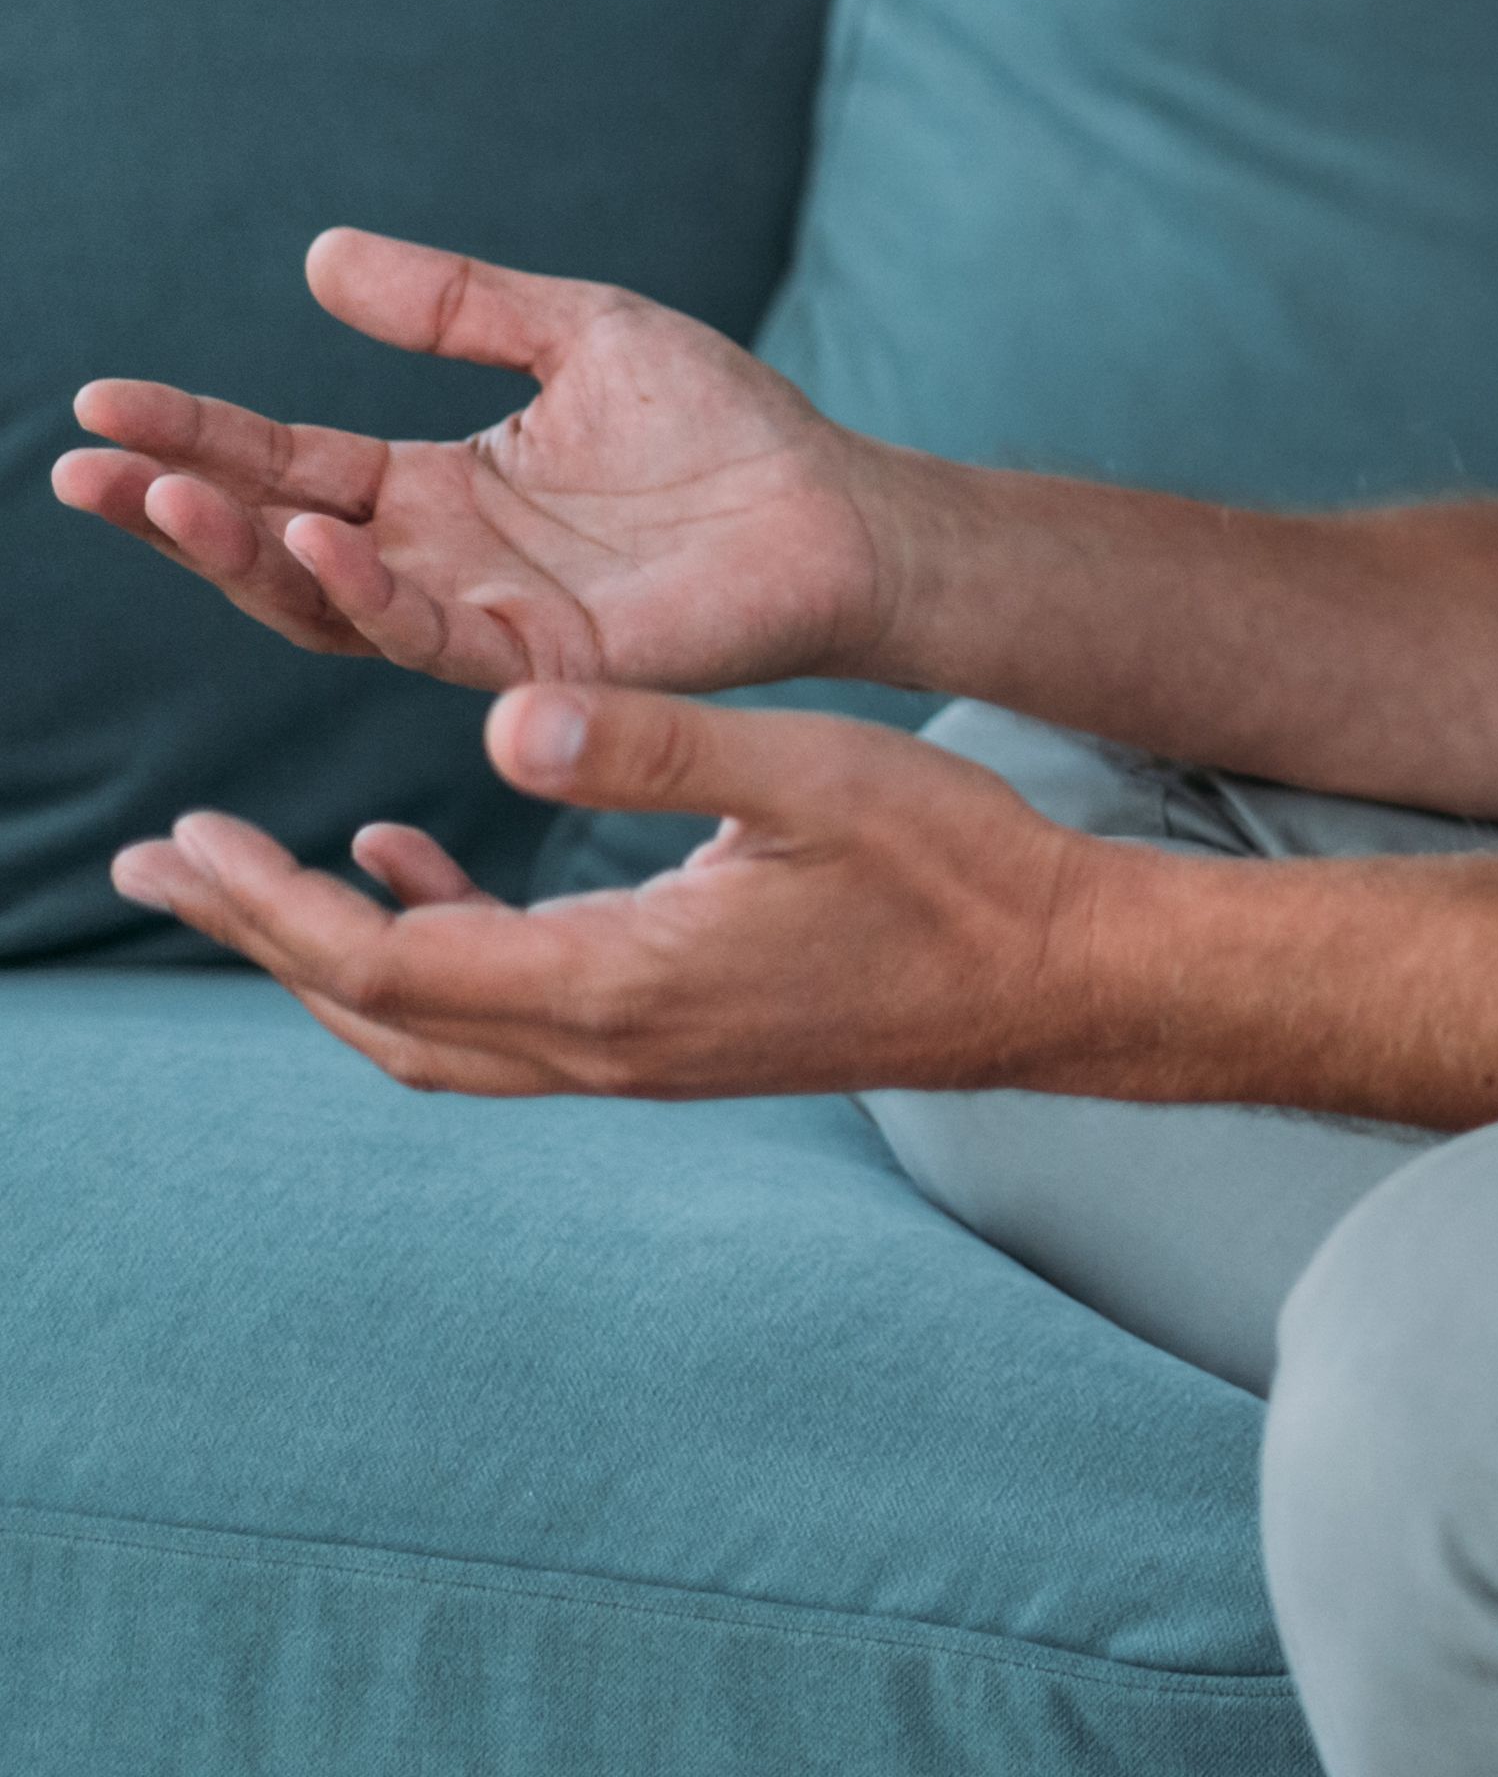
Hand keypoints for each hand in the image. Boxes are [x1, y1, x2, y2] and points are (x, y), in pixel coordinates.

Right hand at [52, 232, 923, 699]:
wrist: (840, 507)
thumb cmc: (722, 429)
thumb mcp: (579, 333)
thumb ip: (454, 305)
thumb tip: (320, 253)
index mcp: (433, 492)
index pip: (284, 463)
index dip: (193, 437)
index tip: (98, 403)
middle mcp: (437, 565)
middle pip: (273, 545)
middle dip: (175, 509)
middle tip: (83, 469)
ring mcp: (484, 621)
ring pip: (326, 605)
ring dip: (243, 553)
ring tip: (173, 497)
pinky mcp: (546, 662)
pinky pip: (433, 637)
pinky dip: (367, 594)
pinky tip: (317, 541)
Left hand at [107, 684, 1095, 1100]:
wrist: (1055, 977)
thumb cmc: (955, 868)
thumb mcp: (814, 774)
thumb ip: (657, 747)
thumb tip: (505, 723)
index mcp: (619, 983)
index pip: (387, 963)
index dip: (270, 906)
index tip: (187, 840)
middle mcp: (605, 1045)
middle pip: (374, 1014)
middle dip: (256, 937)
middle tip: (159, 865)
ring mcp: (638, 1057)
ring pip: (426, 1032)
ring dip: (328, 955)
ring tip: (254, 877)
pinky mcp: (670, 1041)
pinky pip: (500, 1021)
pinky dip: (428, 952)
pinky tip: (422, 864)